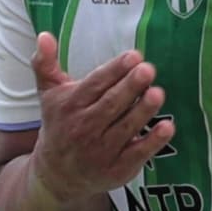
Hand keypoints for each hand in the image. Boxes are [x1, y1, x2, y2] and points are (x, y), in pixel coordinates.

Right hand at [27, 32, 173, 206]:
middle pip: (111, 104)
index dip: (115, 70)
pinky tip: (167, 127)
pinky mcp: (117, 168)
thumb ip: (45, 64)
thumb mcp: (49, 94)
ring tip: (157, 93)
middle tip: (148, 69)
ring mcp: (102, 150)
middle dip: (130, 87)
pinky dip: (152, 141)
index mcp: (70, 105)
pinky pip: (137, 153)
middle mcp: (84, 127)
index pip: (95, 85)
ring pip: (125, 127)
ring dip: (142, 111)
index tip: (133, 56)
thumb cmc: (60, 125)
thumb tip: (44, 35)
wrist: (57, 175)